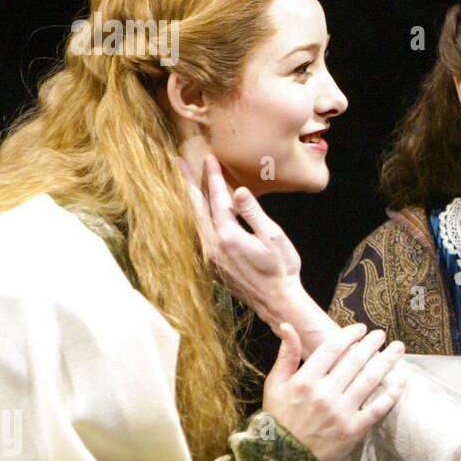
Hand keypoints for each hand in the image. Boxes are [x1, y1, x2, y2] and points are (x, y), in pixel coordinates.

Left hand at [178, 153, 303, 329]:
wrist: (277, 302)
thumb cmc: (281, 269)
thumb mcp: (273, 237)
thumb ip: (253, 213)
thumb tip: (238, 191)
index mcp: (228, 236)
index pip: (218, 199)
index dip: (214, 177)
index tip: (210, 158)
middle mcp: (213, 246)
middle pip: (196, 208)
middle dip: (189, 183)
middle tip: (179, 162)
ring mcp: (211, 257)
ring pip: (196, 221)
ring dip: (191, 200)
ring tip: (186, 183)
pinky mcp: (213, 265)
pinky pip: (201, 234)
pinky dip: (198, 217)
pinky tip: (200, 211)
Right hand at [264, 322, 406, 460]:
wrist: (283, 459)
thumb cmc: (279, 418)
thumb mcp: (275, 385)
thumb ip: (286, 355)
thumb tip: (288, 326)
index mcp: (305, 380)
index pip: (332, 348)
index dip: (349, 335)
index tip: (361, 328)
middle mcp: (324, 394)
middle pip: (355, 361)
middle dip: (372, 344)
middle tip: (382, 334)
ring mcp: (341, 412)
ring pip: (370, 379)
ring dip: (387, 361)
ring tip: (398, 349)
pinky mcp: (354, 429)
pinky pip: (378, 407)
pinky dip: (392, 393)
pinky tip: (401, 381)